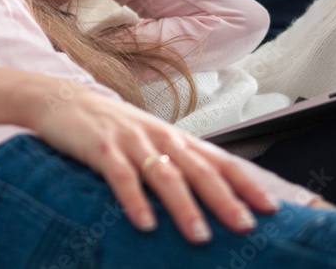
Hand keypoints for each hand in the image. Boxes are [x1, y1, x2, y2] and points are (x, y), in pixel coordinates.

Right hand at [32, 84, 278, 243]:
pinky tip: (145, 225)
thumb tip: (215, 198)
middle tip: (246, 227)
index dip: (246, 184)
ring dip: (184, 207)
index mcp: (177, 140)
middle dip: (224, 200)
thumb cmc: (115, 130)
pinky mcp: (102, 149)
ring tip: (200, 236)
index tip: (271, 208)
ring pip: (165, 175)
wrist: (64, 100)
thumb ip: (179, 165)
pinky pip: (121, 177)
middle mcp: (161, 138)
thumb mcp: (151, 143)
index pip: (220, 161)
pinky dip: (135, 201)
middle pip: (199, 170)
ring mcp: (132, 142)